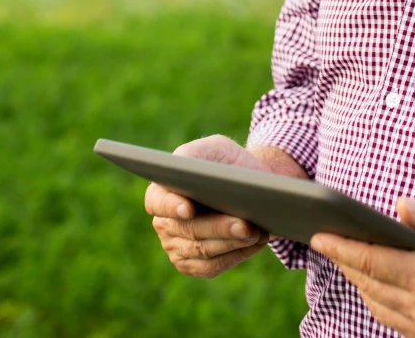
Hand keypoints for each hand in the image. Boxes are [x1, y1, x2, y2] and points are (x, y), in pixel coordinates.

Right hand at [144, 134, 302, 278]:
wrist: (248, 187)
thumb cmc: (227, 163)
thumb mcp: (214, 148)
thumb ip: (196, 155)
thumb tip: (189, 171)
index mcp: (161, 191)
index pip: (157, 201)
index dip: (170, 206)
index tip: (189, 209)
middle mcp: (164, 223)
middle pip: (188, 229)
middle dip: (218, 227)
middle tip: (245, 224)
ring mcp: (177, 247)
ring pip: (203, 251)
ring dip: (233, 243)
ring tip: (257, 233)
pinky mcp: (195, 264)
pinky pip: (213, 266)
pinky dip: (237, 255)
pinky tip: (256, 243)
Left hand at [311, 196, 414, 337]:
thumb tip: (397, 208)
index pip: (371, 262)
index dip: (341, 248)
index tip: (320, 236)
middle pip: (368, 285)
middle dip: (347, 262)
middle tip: (331, 242)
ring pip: (378, 307)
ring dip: (362, 284)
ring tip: (352, 260)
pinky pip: (394, 322)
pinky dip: (381, 302)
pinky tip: (379, 284)